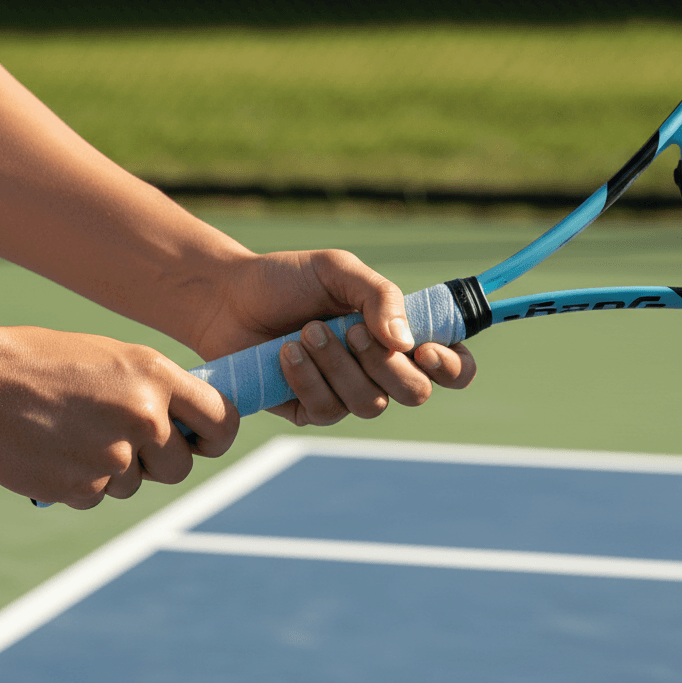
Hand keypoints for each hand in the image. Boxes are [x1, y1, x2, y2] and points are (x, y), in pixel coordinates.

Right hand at [0, 326, 236, 508]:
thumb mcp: (111, 359)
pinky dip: (80, 483)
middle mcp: (143, 417)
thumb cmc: (43, 363)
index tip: (201, 442)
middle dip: (157, 462)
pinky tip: (52, 451)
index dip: (215, 438)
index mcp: (155, 376)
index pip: (222, 420)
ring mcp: (113, 457)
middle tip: (121, 442)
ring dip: (112, 471)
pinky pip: (97, 497)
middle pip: (180, 466)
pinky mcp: (82, 489)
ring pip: (134, 484)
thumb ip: (154, 390)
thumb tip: (188, 426)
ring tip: (71, 435)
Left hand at [194, 250, 474, 425]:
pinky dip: (308, 379)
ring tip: (306, 332)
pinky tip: (286, 353)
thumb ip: (380, 296)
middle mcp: (380, 369)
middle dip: (383, 362)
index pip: (454, 368)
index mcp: (400, 335)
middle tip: (348, 328)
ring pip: (370, 403)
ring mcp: (347, 393)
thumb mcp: (338, 271)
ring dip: (338, 366)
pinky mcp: (311, 410)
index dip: (452, 367)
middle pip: (415, 393)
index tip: (423, 349)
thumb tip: (406, 342)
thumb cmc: (287, 279)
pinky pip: (328, 411)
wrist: (227, 297)